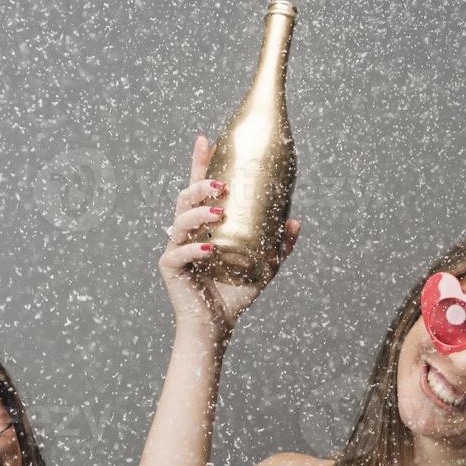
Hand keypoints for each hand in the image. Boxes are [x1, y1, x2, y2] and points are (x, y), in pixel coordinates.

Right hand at [157, 133, 300, 341]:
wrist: (216, 327)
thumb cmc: (233, 294)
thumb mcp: (263, 268)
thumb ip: (278, 245)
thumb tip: (295, 221)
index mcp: (203, 226)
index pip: (198, 189)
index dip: (199, 163)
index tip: (205, 138)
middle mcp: (186, 233)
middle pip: (185, 198)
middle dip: (200, 185)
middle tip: (222, 186)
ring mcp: (175, 248)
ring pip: (179, 220)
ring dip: (198, 212)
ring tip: (219, 212)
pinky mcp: (170, 267)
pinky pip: (178, 252)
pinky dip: (194, 248)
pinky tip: (210, 248)